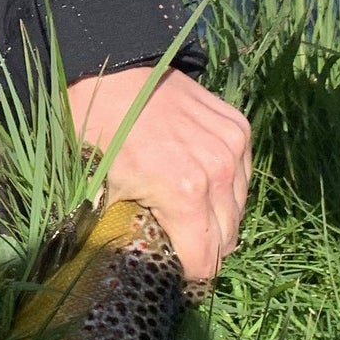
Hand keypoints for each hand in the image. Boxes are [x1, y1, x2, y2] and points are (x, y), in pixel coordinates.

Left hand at [64, 66, 250, 282]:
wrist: (110, 67)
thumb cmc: (97, 126)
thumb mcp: (98, 183)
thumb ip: (122, 227)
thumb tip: (128, 260)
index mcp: (184, 193)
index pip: (206, 261)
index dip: (189, 272)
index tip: (175, 272)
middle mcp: (218, 172)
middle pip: (227, 238)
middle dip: (205, 248)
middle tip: (180, 244)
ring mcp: (233, 147)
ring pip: (239, 208)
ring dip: (218, 216)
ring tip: (189, 212)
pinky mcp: (239, 127)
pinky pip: (242, 175)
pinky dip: (226, 184)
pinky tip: (200, 179)